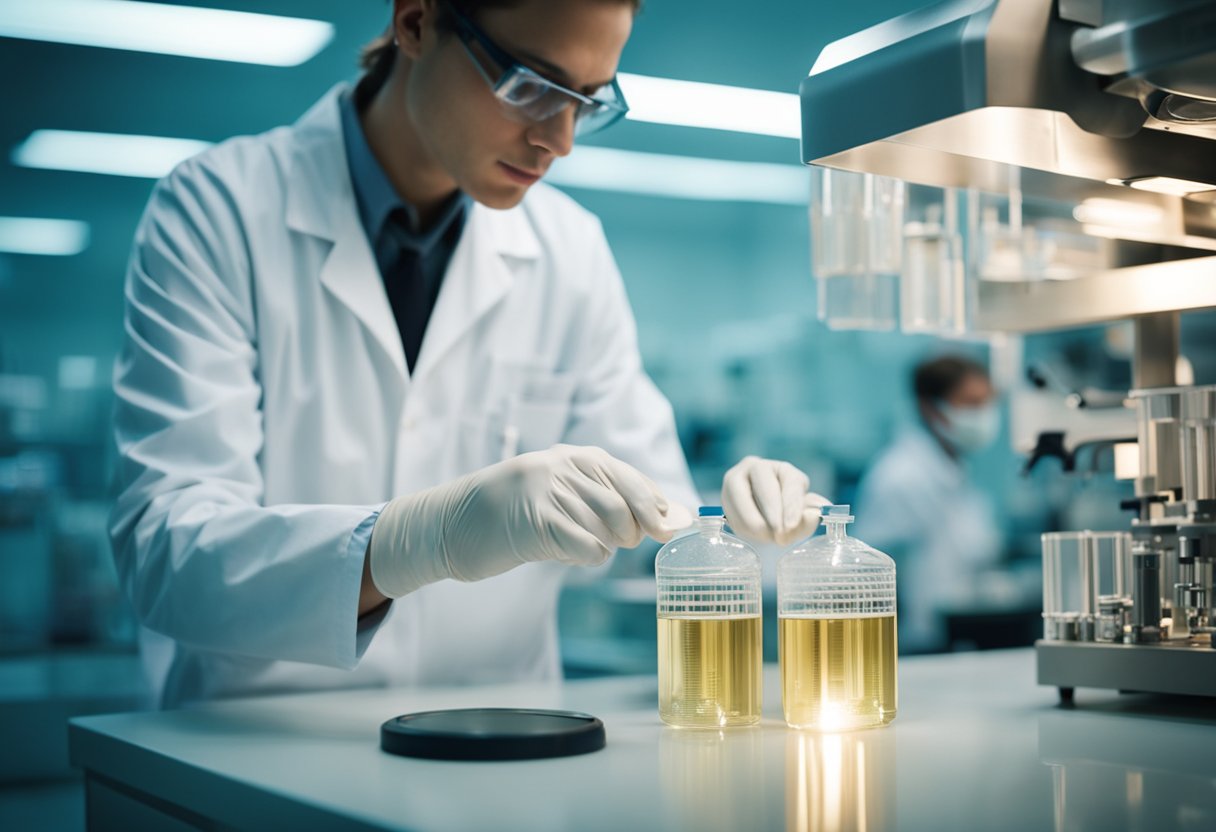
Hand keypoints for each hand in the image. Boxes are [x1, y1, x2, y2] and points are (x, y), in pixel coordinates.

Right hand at [368, 445, 687, 597]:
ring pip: (607, 526)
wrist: (451, 526)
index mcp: (576, 456)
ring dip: (606, 545)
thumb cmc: (515, 515)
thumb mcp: (561, 496)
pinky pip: (585, 545)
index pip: (632, 480)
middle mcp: (564, 466)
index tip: (671, 529)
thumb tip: (668, 518)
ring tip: (583, 545)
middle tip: (623, 542)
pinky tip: (573, 553)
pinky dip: (589, 556)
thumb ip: (607, 501)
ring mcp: (548, 490)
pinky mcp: (534, 519)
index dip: (656, 508)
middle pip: (625, 505)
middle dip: (635, 531)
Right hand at [721, 456, 830, 545]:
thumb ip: (809, 516)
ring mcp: (736, 479)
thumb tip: (813, 516)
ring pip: (742, 498)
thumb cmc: (786, 514)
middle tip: (780, 535)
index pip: (791, 483)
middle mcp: (757, 467)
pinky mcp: (724, 496)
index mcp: (784, 469)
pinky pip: (732, 513)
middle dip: (773, 514)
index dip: (792, 505)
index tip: (792, 526)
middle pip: (764, 486)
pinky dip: (745, 529)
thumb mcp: (802, 514)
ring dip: (756, 524)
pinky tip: (757, 535)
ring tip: (770, 538)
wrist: (761, 517)